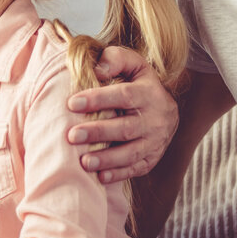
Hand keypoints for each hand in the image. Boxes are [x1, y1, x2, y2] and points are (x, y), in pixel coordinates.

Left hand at [66, 47, 177, 182]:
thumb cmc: (137, 82)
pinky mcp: (153, 157)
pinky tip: (100, 177)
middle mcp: (156, 118)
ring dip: (107, 159)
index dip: (98, 99)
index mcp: (149, 92)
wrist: (164, 105)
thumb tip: (97, 70)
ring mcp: (156, 140)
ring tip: (83, 162)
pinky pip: (137, 168)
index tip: (72, 103)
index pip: (123, 95)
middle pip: (125, 128)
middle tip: (72, 136)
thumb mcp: (132, 64)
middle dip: (98, 132)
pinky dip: (119, 174)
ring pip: (132, 152)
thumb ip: (115, 59)